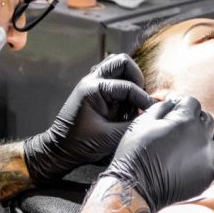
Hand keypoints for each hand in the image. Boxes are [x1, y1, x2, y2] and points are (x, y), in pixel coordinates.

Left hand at [23, 54, 154, 184]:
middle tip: (141, 99)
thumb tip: (154, 117)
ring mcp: (90, 82)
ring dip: (129, 78)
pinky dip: (121, 83)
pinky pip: (111, 76)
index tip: (151, 114)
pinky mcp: (92, 89)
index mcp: (93, 89)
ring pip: (116, 65)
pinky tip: (124, 102)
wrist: (59, 150)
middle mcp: (90, 80)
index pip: (128, 87)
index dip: (143, 101)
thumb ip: (134, 125)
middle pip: (122, 62)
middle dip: (137, 78)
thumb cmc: (80, 145)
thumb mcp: (110, 138)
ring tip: (134, 99)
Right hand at [100, 97, 213, 212]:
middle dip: (194, 121)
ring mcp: (208, 158)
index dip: (181, 105)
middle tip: (180, 130)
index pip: (192, 103)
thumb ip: (162, 107)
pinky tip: (202, 162)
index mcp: (185, 120)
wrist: (136, 186)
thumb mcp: (142, 122)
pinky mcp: (209, 177)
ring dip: (208, 139)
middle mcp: (202, 137)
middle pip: (207, 120)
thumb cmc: (135, 152)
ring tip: (194, 146)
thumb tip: (172, 103)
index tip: (173, 112)